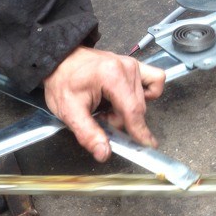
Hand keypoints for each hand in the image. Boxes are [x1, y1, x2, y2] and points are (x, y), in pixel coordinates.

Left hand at [43, 46, 165, 161]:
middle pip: (136, 109)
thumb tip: (104, 153)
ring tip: (105, 106)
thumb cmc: (63, 82)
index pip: (132, 110)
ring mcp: (133, 65)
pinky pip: (154, 81)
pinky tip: (126, 100)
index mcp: (112, 76)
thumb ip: (88, 134)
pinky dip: (145, 95)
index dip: (139, 132)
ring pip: (142, 101)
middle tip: (99, 117)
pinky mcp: (135, 66)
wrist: (61, 62)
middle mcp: (127, 68)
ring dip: (125, 111)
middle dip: (119, 121)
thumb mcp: (69, 112)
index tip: (147, 146)